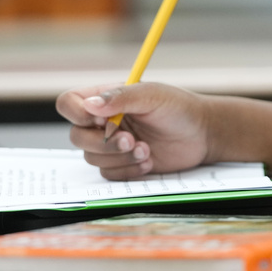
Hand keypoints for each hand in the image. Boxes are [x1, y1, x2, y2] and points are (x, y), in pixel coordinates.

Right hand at [56, 82, 210, 179]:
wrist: (202, 134)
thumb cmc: (179, 108)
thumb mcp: (152, 96)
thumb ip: (121, 97)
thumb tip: (90, 104)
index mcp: (106, 99)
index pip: (69, 103)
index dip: (76, 113)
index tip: (99, 119)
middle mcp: (103, 121)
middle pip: (76, 136)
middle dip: (103, 143)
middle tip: (130, 140)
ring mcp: (111, 144)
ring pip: (92, 158)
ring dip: (119, 157)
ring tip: (147, 150)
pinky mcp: (122, 164)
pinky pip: (108, 174)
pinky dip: (128, 170)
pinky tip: (149, 161)